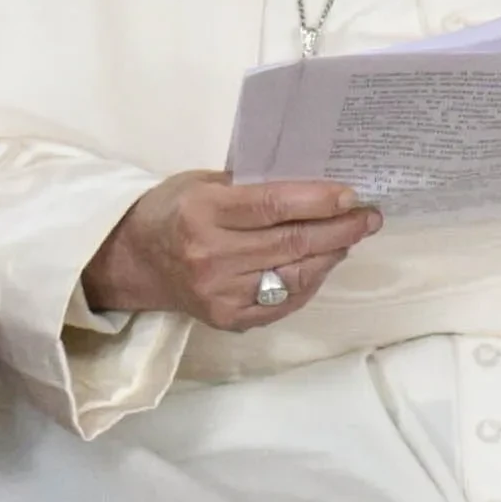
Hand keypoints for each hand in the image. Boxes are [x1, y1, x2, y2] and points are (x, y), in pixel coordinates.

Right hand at [87, 169, 382, 331]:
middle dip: (340, 228)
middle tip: (369, 216)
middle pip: (292, 243)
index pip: (273, 206)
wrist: (131, 262)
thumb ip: (250, 185)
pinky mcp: (228, 318)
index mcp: (202, 212)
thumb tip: (314, 185)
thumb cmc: (171, 212)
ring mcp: (220, 292)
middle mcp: (211, 256)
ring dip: (331, 255)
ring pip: (296, 275)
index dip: (319, 201)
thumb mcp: (200, 183)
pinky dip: (310, 281)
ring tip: (351, 237)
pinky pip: (285, 301)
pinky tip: (322, 263)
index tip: (352, 195)